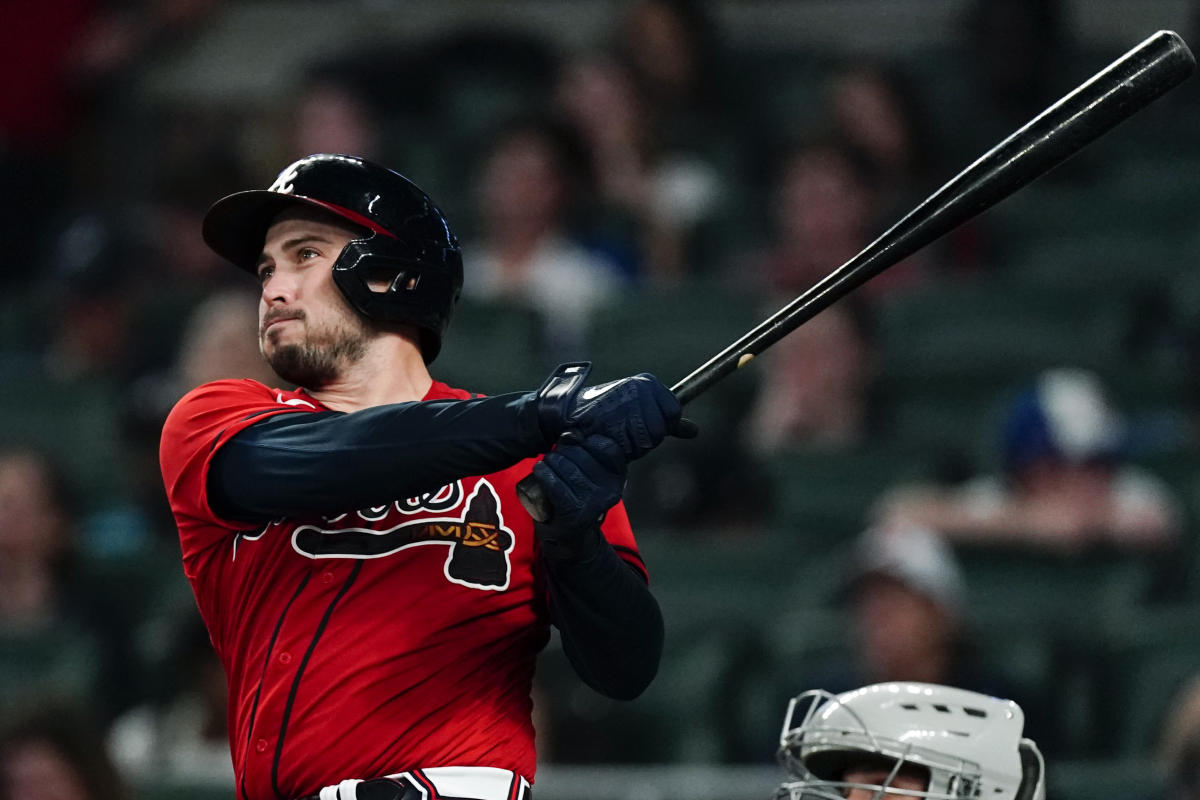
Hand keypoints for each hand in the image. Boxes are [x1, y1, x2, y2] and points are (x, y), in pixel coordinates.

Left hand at [530, 433, 626, 557]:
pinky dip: (544, 474)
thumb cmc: (579, 497)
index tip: (573, 443)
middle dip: (563, 452)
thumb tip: (570, 433)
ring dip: (550, 462)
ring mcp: (594, 502)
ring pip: (566, 468)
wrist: (572, 538)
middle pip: (581, 454)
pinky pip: (555, 485)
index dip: (585, 441)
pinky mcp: (575, 513)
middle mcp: (611, 490)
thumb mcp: (590, 474)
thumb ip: (584, 451)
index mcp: (619, 477)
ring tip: (547, 465)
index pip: (605, 446)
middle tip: (555, 458)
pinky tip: (539, 471)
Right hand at [534, 362, 697, 461]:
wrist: (568, 415)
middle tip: (623, 429)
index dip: (661, 425)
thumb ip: (667, 420)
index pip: (673, 412)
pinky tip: (608, 438)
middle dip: (644, 437)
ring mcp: (628, 403)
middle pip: (661, 429)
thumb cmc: (604, 413)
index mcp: (647, 382)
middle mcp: (640, 389)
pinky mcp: (616, 418)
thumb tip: (694, 431)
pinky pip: (632, 446)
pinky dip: (621, 448)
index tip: (640, 422)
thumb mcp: (639, 411)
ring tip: (614, 432)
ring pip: (648, 440)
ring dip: (632, 444)